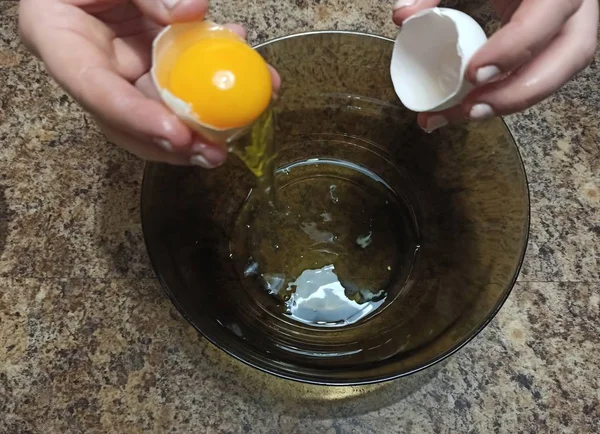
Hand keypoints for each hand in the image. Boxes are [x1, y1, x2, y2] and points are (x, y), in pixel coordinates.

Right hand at [18, 0, 280, 166]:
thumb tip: (193, 11)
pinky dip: (211, 90)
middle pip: (127, 121)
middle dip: (173, 144)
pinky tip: (248, 80)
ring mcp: (120, 70)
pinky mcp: (148, 65)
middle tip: (213, 153)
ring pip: (157, 111)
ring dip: (197, 128)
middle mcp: (90, 66)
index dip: (136, 118)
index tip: (177, 135)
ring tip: (234, 133)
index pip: (95, 91)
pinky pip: (178, 86)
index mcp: (58, 38)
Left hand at [392, 0, 598, 131]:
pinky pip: (538, 74)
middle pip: (571, 56)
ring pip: (557, 73)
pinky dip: (503, 95)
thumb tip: (403, 15)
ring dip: (507, 102)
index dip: (514, 49)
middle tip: (470, 110)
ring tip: (457, 116)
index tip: (473, 74)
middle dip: (519, 92)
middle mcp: (574, 6)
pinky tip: (467, 107)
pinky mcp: (554, 43)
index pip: (548, 15)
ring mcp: (570, 26)